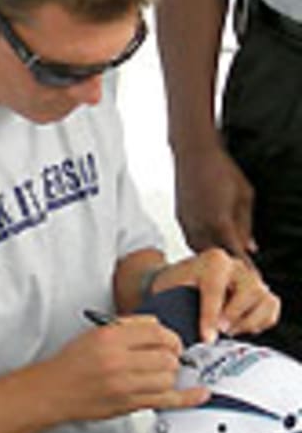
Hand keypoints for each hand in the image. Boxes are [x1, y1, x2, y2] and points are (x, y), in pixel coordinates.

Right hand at [42, 316, 206, 421]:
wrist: (52, 391)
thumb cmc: (71, 363)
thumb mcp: (93, 334)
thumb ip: (127, 327)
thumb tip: (158, 327)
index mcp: (109, 338)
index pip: (156, 332)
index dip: (170, 337)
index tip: (170, 342)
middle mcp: (117, 360)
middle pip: (167, 356)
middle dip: (173, 356)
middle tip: (167, 358)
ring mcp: (124, 385)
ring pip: (169, 377)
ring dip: (171, 374)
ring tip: (161, 374)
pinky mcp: (129, 404)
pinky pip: (167, 400)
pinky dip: (188, 397)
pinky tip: (200, 393)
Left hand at [150, 248, 280, 342]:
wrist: (180, 281)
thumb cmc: (172, 287)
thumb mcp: (167, 291)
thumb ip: (175, 306)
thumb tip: (178, 331)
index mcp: (213, 260)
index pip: (216, 290)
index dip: (211, 317)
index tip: (207, 338)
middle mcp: (237, 265)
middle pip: (249, 293)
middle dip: (233, 317)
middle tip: (220, 332)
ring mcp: (252, 277)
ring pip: (264, 301)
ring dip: (248, 322)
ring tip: (227, 331)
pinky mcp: (262, 291)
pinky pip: (271, 310)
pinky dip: (258, 323)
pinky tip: (238, 327)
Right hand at [174, 146, 255, 260]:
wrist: (194, 154)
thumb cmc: (221, 170)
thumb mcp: (245, 197)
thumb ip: (246, 225)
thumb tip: (250, 246)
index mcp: (220, 221)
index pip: (235, 253)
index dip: (245, 267)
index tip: (253, 278)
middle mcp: (200, 225)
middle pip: (215, 257)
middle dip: (228, 264)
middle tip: (240, 271)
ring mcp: (187, 223)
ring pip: (200, 250)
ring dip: (212, 256)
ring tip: (224, 259)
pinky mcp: (180, 219)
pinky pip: (191, 239)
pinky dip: (201, 245)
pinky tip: (210, 243)